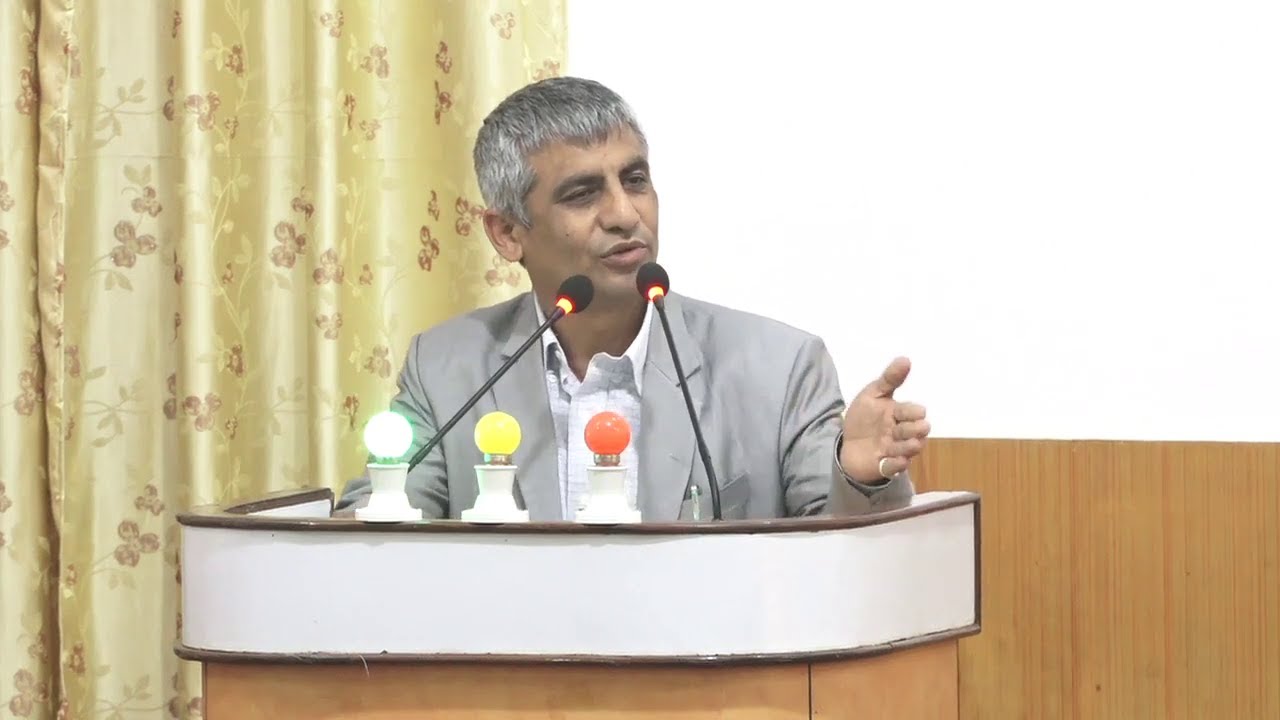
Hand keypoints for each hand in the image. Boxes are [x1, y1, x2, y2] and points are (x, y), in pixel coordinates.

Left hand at [838, 357, 930, 481]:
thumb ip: (889, 379)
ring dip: (908, 446)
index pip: (913, 412)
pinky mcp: (886, 466)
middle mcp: (900, 432)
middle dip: (916, 429)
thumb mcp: (872, 395)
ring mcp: (894, 450)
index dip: (914, 412)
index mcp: (899, 414)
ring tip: (907, 444)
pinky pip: (895, 467)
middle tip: (915, 427)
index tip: (916, 412)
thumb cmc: (863, 418)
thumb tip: (906, 358)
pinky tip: (895, 461)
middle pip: (916, 431)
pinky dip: (896, 465)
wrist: (848, 444)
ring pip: (908, 449)